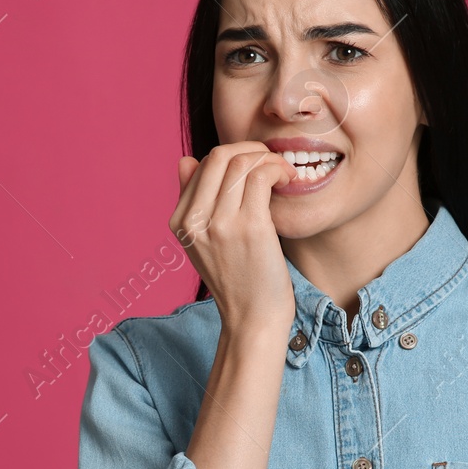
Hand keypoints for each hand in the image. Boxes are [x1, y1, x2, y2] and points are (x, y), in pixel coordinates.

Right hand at [170, 141, 296, 335]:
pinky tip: (288, 181)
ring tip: (283, 173)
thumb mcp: (203, 242)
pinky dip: (278, 169)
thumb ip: (193, 201)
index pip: (201, 164)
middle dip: (250, 150)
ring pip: (241, 162)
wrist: (252, 319)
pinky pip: (261, 176)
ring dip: (268, 159)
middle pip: (219, 156)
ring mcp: (220, 224)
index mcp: (180, 222)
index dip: (233, 156)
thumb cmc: (237, 280)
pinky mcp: (249, 228)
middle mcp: (195, 221)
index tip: (255, 167)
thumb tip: (187, 160)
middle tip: (271, 162)